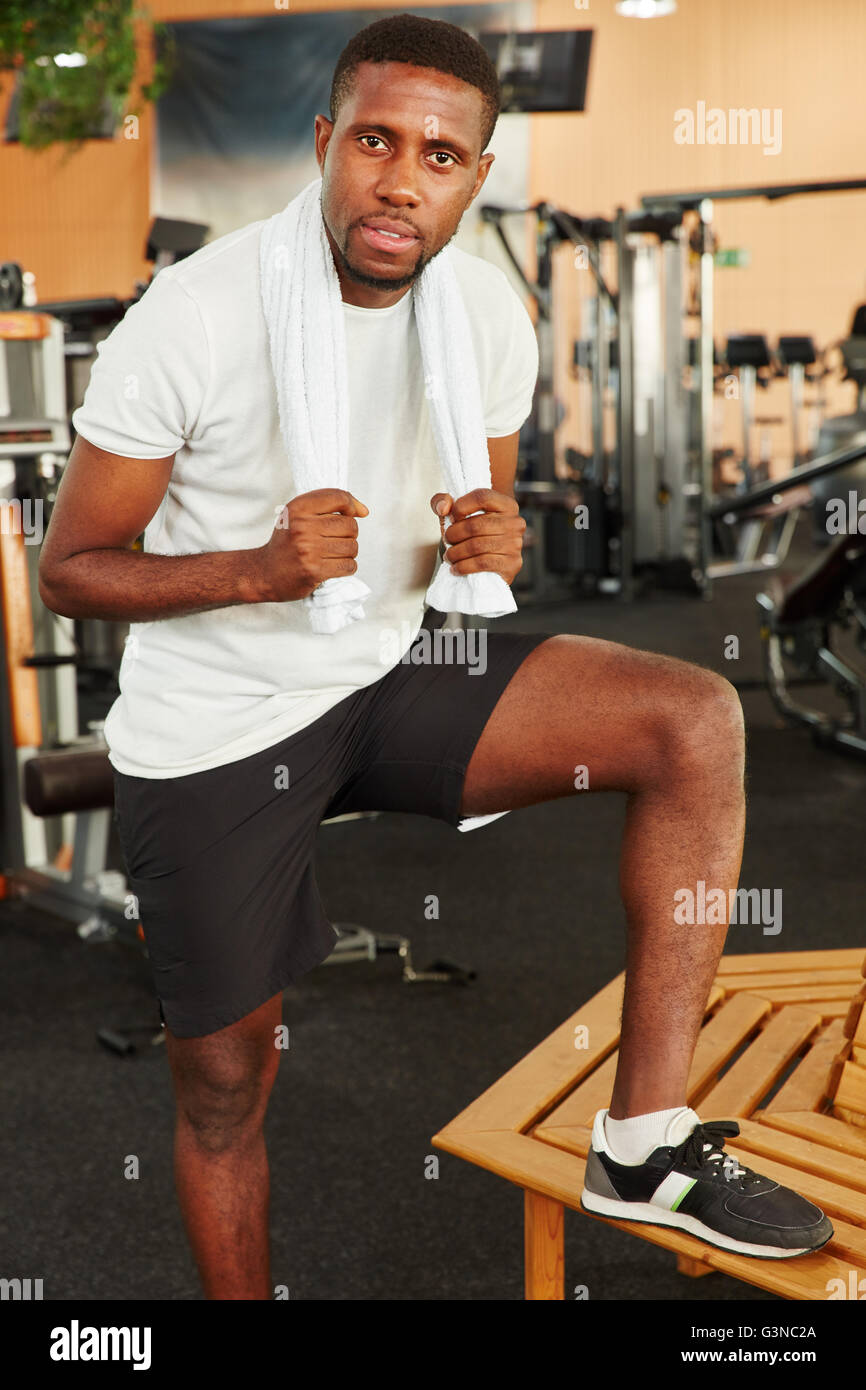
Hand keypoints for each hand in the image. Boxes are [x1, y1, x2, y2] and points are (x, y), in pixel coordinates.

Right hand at [254, 488, 367, 602]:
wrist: (265, 573)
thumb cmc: (289, 541)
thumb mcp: (298, 515)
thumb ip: (329, 505)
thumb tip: (364, 511)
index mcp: (298, 507)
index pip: (339, 497)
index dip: (351, 506)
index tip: (348, 514)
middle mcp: (302, 526)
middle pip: (350, 525)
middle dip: (349, 534)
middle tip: (334, 540)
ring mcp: (308, 549)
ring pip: (352, 547)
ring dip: (348, 552)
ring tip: (332, 554)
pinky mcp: (314, 571)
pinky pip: (348, 566)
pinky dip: (346, 567)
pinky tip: (333, 566)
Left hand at [430, 488, 525, 586]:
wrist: (493, 557)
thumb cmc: (473, 530)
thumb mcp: (456, 511)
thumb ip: (443, 501)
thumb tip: (443, 507)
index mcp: (506, 504)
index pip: (481, 497)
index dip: (460, 507)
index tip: (451, 518)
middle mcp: (515, 522)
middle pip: (475, 525)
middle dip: (453, 535)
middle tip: (447, 540)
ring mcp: (516, 544)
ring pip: (476, 546)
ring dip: (455, 553)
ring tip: (449, 556)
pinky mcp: (512, 564)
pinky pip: (482, 564)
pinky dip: (464, 567)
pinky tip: (456, 568)